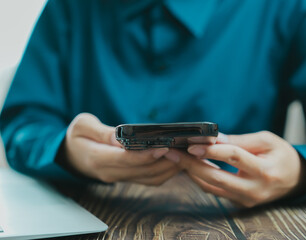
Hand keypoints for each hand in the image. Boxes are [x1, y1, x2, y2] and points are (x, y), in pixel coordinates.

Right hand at [62, 113, 179, 184]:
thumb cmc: (77, 137)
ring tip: (184, 154)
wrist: (69, 155)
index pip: (125, 160)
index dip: (146, 155)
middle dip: (165, 161)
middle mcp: (110, 172)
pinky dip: (165, 171)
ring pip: (149, 177)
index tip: (164, 146)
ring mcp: (119, 178)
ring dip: (168, 168)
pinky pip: (149, 179)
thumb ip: (102, 132)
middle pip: (142, 170)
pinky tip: (175, 160)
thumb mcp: (82, 126)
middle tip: (182, 149)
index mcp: (97, 158)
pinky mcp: (127, 178)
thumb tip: (121, 137)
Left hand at [166, 131, 305, 206]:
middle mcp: (255, 190)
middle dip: (191, 164)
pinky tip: (190, 166)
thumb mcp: (266, 140)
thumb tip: (213, 138)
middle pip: (216, 178)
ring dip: (192, 172)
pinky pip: (215, 191)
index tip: (191, 143)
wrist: (296, 179)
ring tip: (177, 157)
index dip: (212, 150)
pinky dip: (201, 178)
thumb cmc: (282, 155)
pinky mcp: (240, 203)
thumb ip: (240, 140)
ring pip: (212, 187)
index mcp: (265, 170)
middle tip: (173, 152)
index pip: (234, 158)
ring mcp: (246, 200)